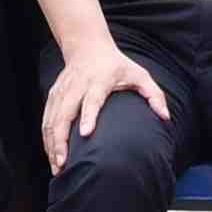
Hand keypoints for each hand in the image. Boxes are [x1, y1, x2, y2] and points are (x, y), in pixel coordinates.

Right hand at [37, 43, 164, 166]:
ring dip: (52, 142)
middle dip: (61, 138)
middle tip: (63, 162)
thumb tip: (165, 117)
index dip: (88, 116)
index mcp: (100, 80)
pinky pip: (46, 117)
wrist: (88, 46)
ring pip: (52, 118)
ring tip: (56, 165)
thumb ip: (154, 94)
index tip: (85, 134)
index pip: (92, 100)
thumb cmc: (117, 65)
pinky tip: (51, 154)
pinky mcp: (53, 94)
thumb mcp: (139, 74)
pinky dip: (46, 136)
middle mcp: (78, 85)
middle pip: (65, 112)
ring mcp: (63, 90)